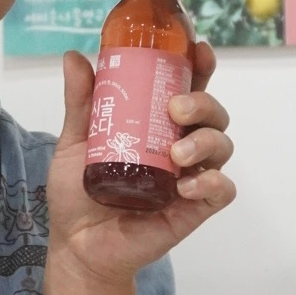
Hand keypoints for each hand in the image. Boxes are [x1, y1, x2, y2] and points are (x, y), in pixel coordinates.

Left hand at [46, 43, 234, 284]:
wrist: (76, 243)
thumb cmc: (78, 192)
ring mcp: (189, 177)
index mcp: (156, 125)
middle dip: (204, 102)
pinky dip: (211, 183)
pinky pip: (220, 191)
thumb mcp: (75, 142)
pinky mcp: (193, 209)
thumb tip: (74, 57)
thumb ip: (81, 103)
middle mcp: (179, 146)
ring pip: (221, 146)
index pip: (188, 88)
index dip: (201, 67)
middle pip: (212, 113)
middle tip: (176, 108)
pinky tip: (187, 186)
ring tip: (178, 153)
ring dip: (206, 141)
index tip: (200, 51)